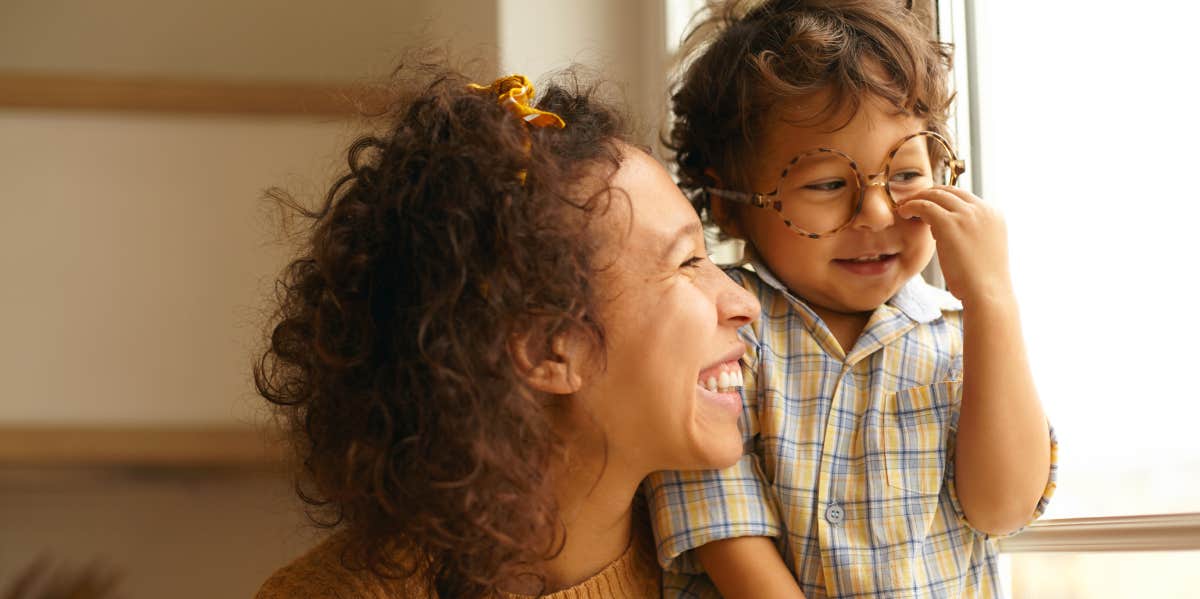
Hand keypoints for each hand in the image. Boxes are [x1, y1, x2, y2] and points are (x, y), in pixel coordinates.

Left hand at [896, 186, 1013, 305]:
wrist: (987, 293)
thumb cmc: (981, 280)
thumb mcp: (982, 248)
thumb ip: (970, 233)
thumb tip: (946, 230)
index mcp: (994, 214)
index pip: (964, 196)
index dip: (943, 198)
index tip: (927, 205)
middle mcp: (983, 209)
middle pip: (950, 191)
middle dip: (929, 194)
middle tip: (912, 202)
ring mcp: (968, 214)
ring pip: (936, 195)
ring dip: (917, 198)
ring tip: (904, 207)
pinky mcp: (951, 223)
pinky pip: (925, 206)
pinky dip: (912, 205)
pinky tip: (903, 212)